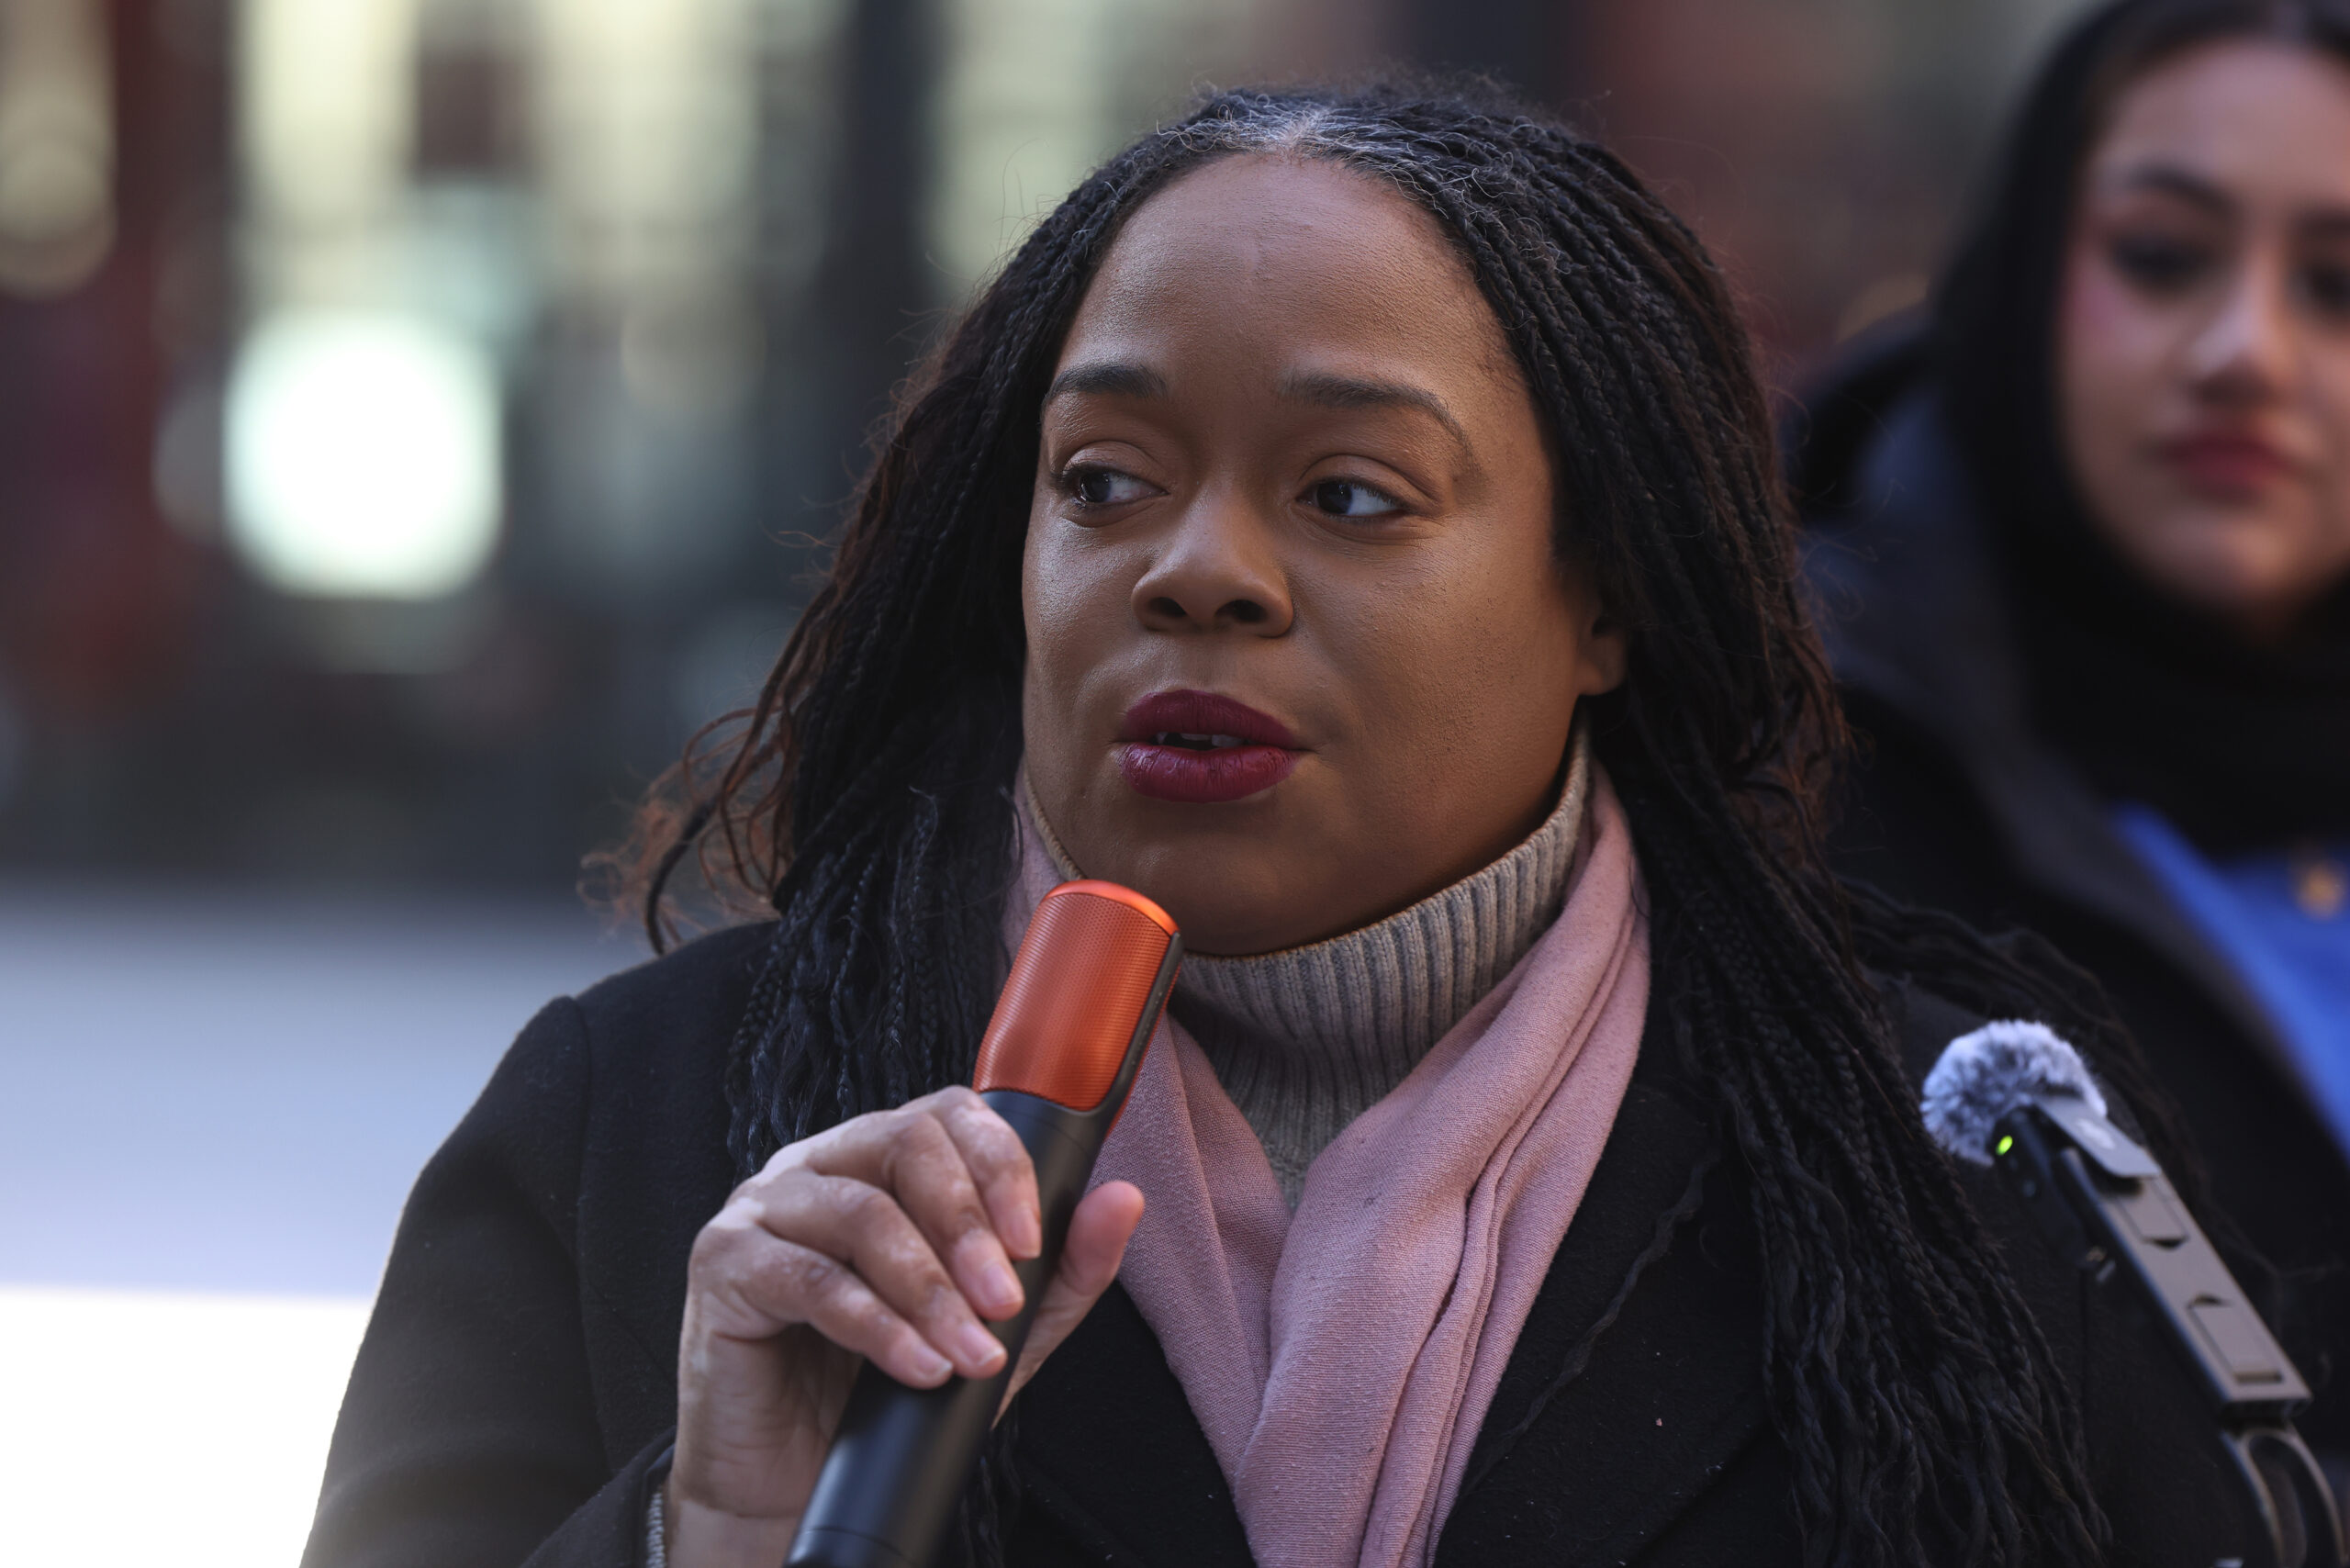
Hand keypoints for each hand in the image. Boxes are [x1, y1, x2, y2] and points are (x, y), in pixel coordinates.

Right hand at [663, 1085, 1144, 1567]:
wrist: (792, 1477)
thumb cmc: (886, 1390)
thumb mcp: (999, 1330)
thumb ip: (1062, 1269)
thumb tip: (1123, 1200)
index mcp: (882, 1160)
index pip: (949, 1116)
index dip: (1000, 1167)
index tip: (1032, 1241)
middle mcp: (823, 1165)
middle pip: (906, 1144)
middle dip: (968, 1227)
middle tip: (1001, 1302)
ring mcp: (764, 1206)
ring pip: (861, 1212)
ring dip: (928, 1288)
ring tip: (966, 1352)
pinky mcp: (722, 1262)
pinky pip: (807, 1276)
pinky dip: (874, 1325)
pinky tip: (915, 1365)